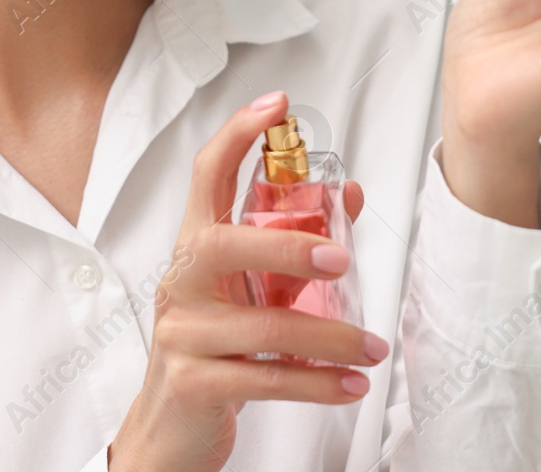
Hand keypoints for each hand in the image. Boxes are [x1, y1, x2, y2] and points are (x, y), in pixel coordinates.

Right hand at [107, 91, 387, 471]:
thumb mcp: (251, 294)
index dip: (237, 136)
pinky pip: (262, 379)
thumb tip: (348, 194)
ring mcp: (182, 334)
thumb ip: (293, 247)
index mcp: (195, 251)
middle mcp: (181, 284)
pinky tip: (348, 385)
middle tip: (342, 259)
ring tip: (369, 348)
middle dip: (286, 246)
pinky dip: (315, 384)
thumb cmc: (214, 352)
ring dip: (327, 338)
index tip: (275, 107)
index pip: (206, 177)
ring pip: (259, 326)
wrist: (170, 432)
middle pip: (219, 244)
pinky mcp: (194, 383)